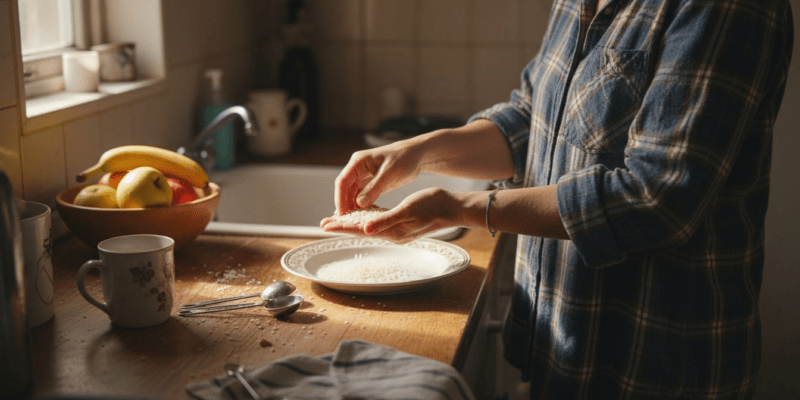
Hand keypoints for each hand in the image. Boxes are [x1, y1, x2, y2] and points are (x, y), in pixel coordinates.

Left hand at [322, 187, 461, 243]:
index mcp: (393, 231)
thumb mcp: (408, 210)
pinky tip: (360, 214)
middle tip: (323, 223)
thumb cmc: (433, 205)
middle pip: (362, 230)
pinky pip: (378, 222)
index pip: (361, 230)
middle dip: (342, 226)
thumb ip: (386, 220)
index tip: (325, 224)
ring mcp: (397, 230)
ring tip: (336, 220)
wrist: (452, 207)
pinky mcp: (401, 223)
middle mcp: (393, 233)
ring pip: (368, 227)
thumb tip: (366, 229)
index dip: (342, 226)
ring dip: (352, 223)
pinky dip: (366, 218)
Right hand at [334, 139, 424, 214]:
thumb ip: (374, 188)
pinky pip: (362, 197)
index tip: (341, 214)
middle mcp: (358, 169)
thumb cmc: (404, 159)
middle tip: (346, 223)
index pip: (342, 182)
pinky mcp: (371, 184)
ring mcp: (363, 177)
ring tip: (353, 223)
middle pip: (345, 190)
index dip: (339, 199)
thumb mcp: (390, 173)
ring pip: (352, 195)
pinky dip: (361, 207)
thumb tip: (359, 203)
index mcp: (358, 162)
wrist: (416, 156)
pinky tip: (363, 217)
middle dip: (344, 205)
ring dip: (352, 207)